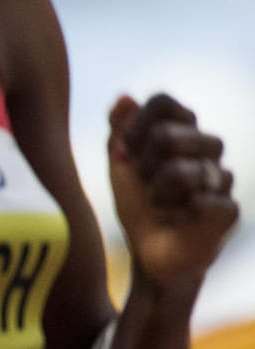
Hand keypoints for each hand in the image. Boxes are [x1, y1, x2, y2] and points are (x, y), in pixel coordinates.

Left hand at [109, 93, 239, 290]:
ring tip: (159, 203)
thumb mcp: (121, 167)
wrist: (149, 252)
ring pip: (186, 170)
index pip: (164, 103)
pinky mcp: (228, 211)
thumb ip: (120, 130)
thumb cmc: (139, 206)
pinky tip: (180, 218)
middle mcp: (206, 151)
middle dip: (142, 163)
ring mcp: (221, 179)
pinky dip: (183, 211)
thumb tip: (125, 97)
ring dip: (158, 190)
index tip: (126, 151)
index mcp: (182, 133)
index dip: (137, 125)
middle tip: (143, 182)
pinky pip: (206, 200)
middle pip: (169, 134)